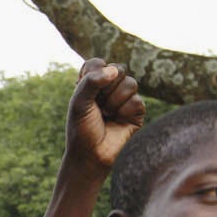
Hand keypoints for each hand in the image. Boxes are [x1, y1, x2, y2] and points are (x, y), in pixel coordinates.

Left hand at [64, 59, 143, 177]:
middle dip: (105, 89)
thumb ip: (91, 81)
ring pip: (131, 83)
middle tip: (98, 106)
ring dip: (114, 102)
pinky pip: (137, 101)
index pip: (98, 63)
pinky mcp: (137, 111)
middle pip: (118, 69)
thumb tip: (114, 70)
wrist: (91, 154)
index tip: (85, 95)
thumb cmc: (81, 128)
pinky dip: (124, 112)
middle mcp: (110, 86)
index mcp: (93, 80)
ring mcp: (125, 97)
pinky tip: (117, 121)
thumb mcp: (79, 102)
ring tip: (107, 114)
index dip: (91, 78)